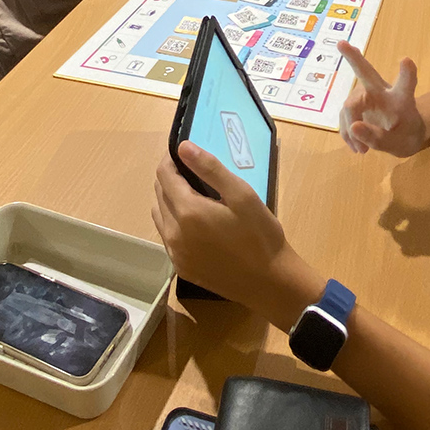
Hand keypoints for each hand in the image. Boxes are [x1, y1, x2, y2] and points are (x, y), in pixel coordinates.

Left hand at [152, 144, 321, 329]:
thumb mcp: (241, 195)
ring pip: (159, 216)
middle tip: (191, 172)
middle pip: (159, 194)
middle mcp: (173, 233)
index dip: (170, 160)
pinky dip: (173, 222)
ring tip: (191, 195)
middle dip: (170, 178)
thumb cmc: (260, 234)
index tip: (182, 153)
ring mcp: (175, 253)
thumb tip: (183, 147)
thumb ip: (210, 169)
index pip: (164, 175)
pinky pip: (167, 237)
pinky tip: (194, 222)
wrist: (270, 282)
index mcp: (187, 211)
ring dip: (168, 200)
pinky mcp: (181, 267)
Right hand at [337, 43, 423, 155]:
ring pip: (349, 106)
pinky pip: (345, 118)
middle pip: (366, 72)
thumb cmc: (406, 135)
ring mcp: (366, 97)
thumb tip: (353, 127)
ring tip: (362, 150)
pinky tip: (357, 146)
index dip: (407, 73)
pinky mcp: (355, 106)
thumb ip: (378, 138)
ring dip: (350, 128)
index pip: (405, 83)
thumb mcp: (399, 145)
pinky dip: (348, 134)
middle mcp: (381, 92)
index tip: (406, 60)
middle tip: (341, 44)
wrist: (404, 135)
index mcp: (401, 98)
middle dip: (353, 58)